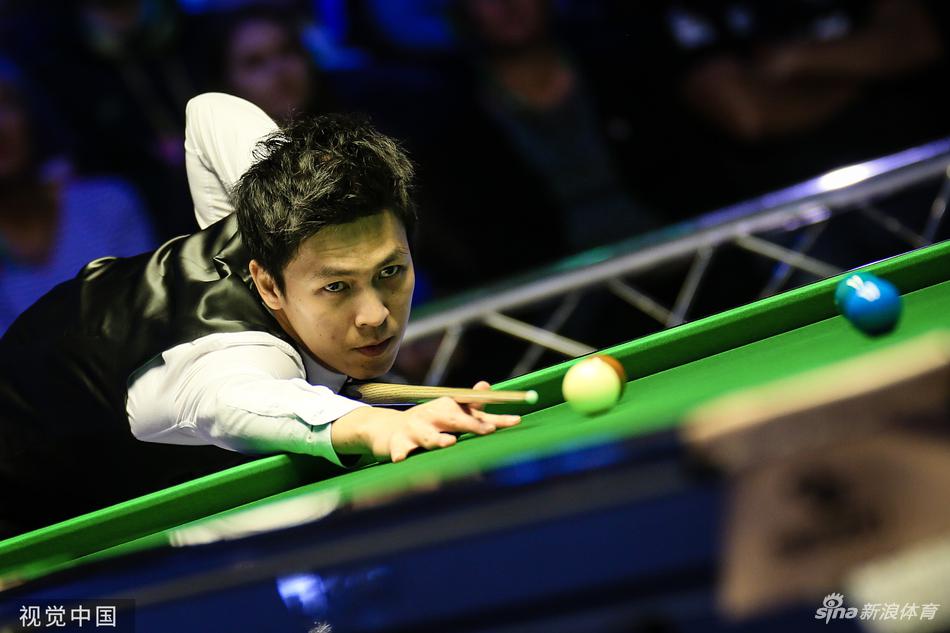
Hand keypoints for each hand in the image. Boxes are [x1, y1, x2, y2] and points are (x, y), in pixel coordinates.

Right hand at [332, 382, 521, 462]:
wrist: (389, 429)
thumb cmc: (429, 421)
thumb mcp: (450, 411)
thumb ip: (473, 405)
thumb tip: (488, 385)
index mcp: (447, 408)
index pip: (473, 411)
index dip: (490, 419)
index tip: (504, 425)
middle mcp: (431, 415)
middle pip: (454, 420)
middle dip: (471, 425)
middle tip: (487, 431)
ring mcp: (414, 429)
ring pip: (428, 436)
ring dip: (438, 439)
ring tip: (448, 443)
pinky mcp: (397, 444)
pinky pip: (400, 450)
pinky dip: (400, 454)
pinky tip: (402, 459)